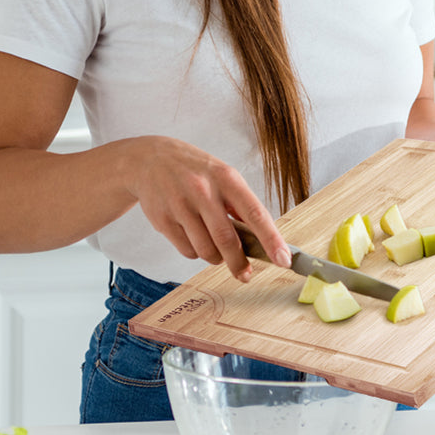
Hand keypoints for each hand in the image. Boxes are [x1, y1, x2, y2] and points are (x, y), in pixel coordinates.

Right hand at [121, 137, 290, 281]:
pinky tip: (192, 235)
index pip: (254, 212)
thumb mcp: (223, 176)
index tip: (284, 260)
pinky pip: (186, 250)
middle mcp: (203, 190)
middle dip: (238, 263)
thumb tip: (262, 240)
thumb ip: (241, 206)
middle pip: (226, 239)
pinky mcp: (162, 219)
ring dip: (214, 257)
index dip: (271, 239)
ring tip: (213, 246)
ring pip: (205, 250)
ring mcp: (180, 205)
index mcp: (226, 178)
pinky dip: (195, 251)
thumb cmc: (195, 171)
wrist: (150, 160)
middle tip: (245, 275)